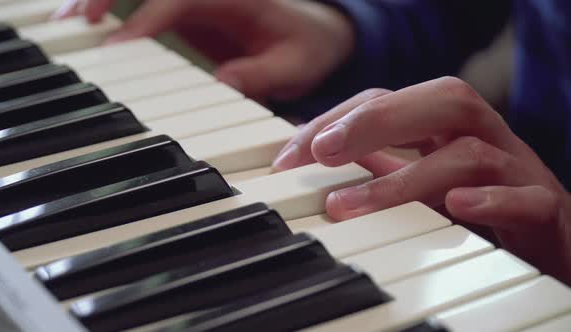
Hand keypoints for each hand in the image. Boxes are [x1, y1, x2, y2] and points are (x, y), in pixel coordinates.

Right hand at [52, 0, 354, 100]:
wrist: (319, 35)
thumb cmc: (309, 46)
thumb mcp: (295, 66)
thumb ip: (260, 74)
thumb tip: (219, 84)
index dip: (148, 17)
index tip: (121, 43)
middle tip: (72, 20)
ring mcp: (195, 2)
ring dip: (101, 1)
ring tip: (65, 24)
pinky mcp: (187, 16)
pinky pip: (144, 9)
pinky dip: (116, 16)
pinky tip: (90, 31)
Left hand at [272, 77, 570, 282]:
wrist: (555, 235)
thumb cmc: (481, 199)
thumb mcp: (421, 176)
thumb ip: (380, 160)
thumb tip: (317, 150)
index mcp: (449, 125)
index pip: (391, 101)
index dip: (337, 121)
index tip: (289, 157)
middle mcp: (483, 136)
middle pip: (441, 101)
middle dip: (374, 120)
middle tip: (319, 152)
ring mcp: (516, 169)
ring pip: (470, 154)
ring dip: (404, 178)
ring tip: (348, 204)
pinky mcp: (543, 208)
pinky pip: (525, 198)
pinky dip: (490, 200)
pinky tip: (455, 207)